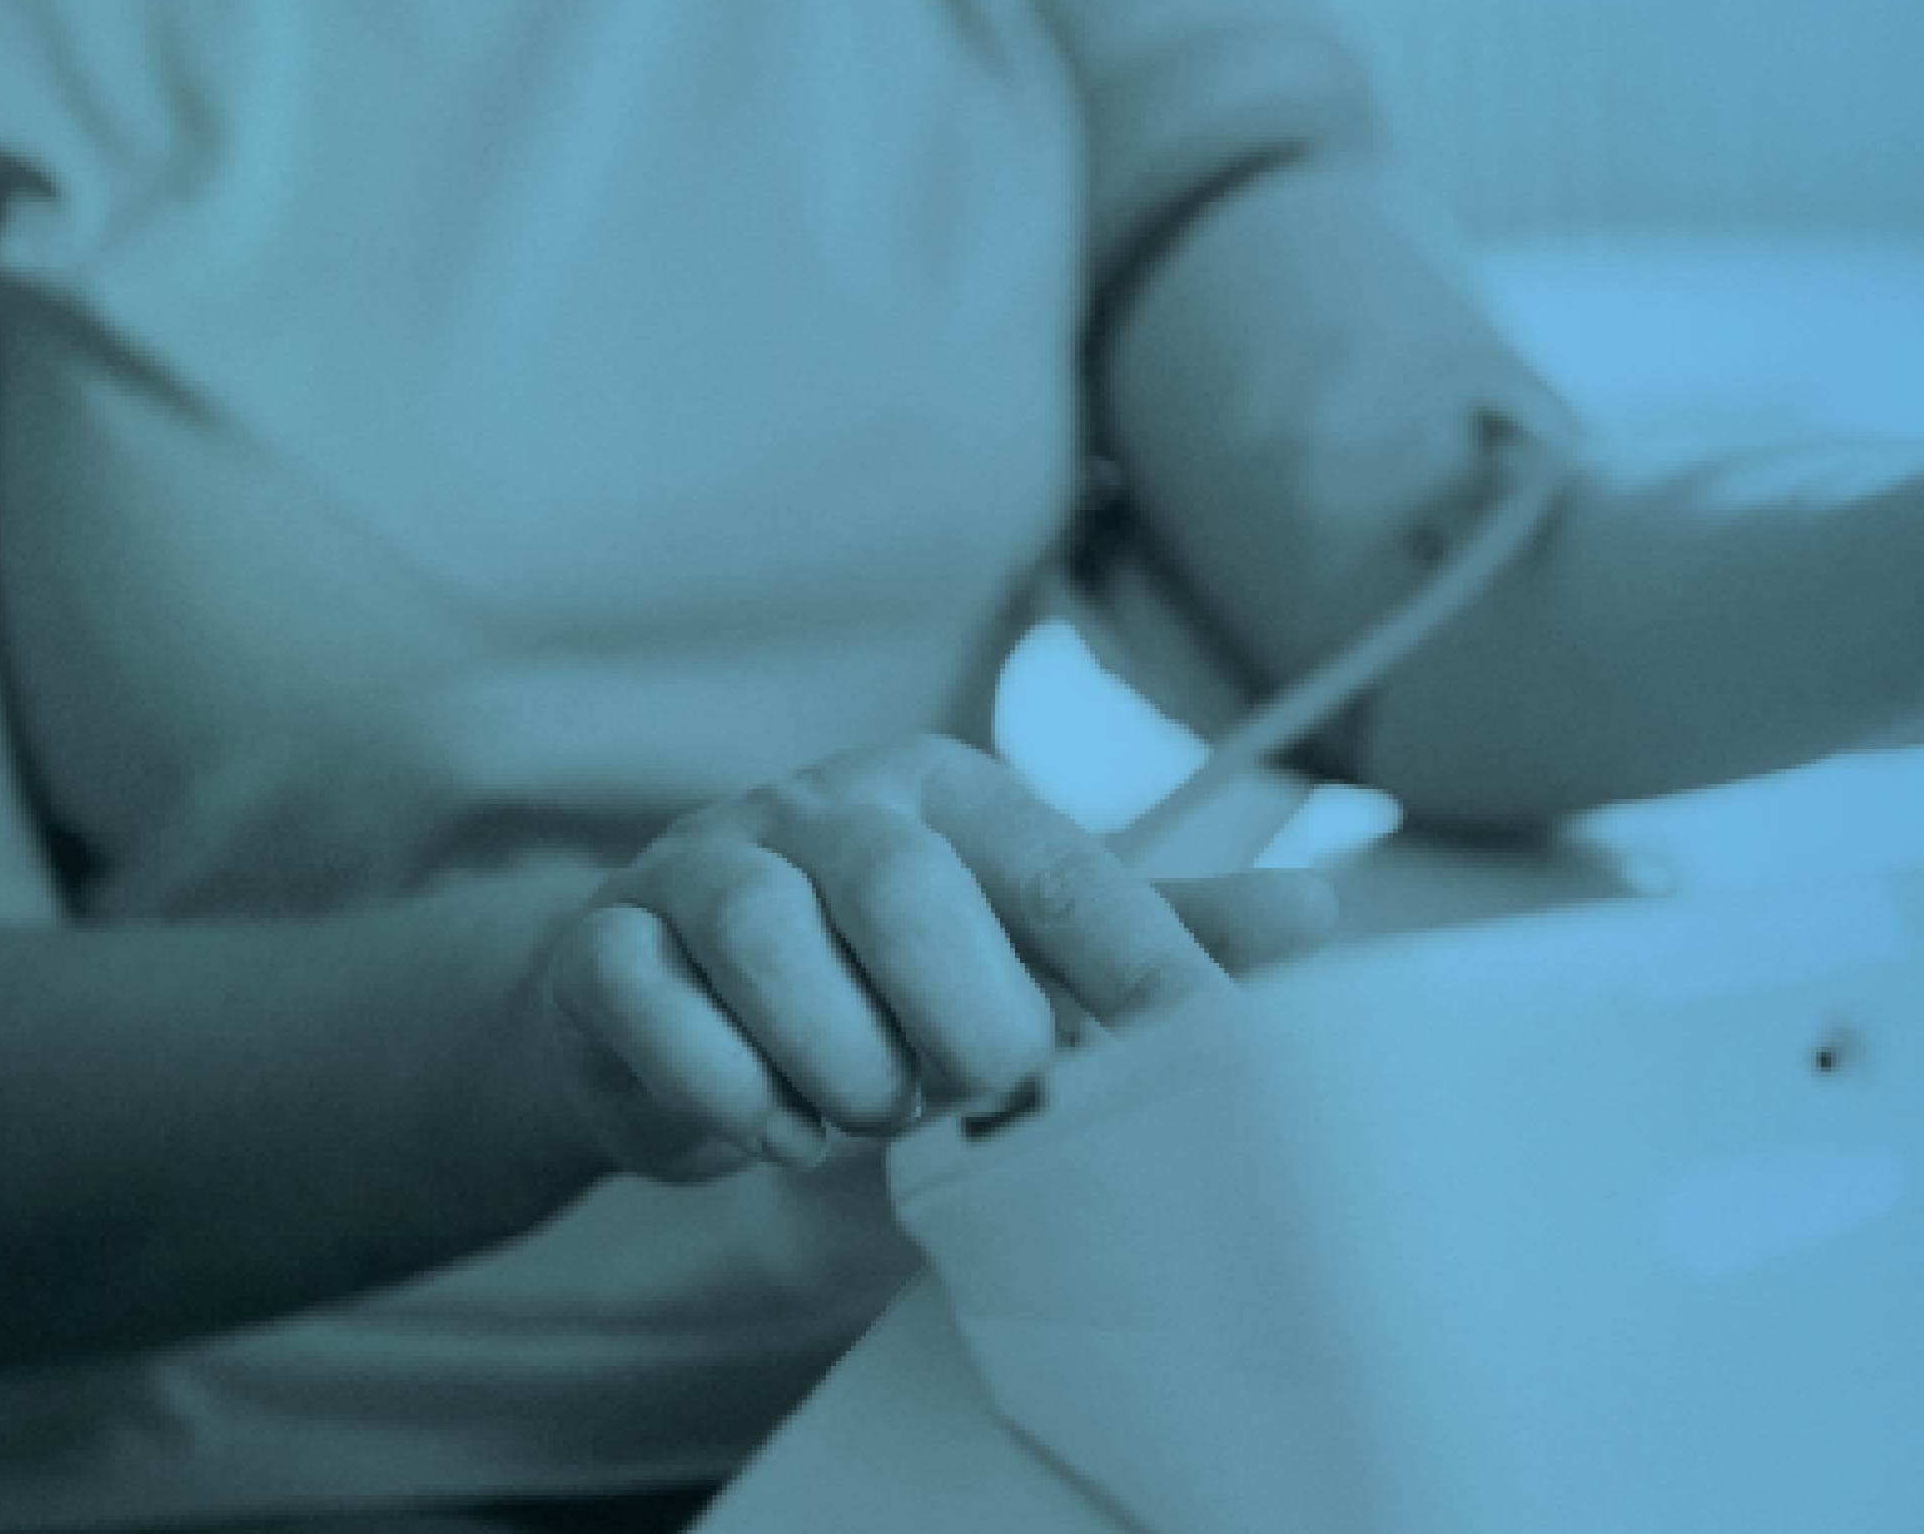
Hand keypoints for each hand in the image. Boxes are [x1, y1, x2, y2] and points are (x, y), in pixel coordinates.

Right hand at [524, 735, 1337, 1179]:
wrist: (667, 1012)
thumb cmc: (877, 973)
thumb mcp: (1021, 949)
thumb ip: (1153, 933)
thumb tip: (1319, 914)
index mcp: (946, 795)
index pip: (1062, 871)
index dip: (1138, 969)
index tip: (1198, 1055)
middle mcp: (822, 805)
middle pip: (900, 883)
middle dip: (957, 1016)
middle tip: (972, 1091)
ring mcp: (700, 863)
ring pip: (763, 932)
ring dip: (834, 1053)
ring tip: (867, 1112)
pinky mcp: (603, 943)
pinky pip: (647, 996)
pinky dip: (724, 1084)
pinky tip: (776, 1129)